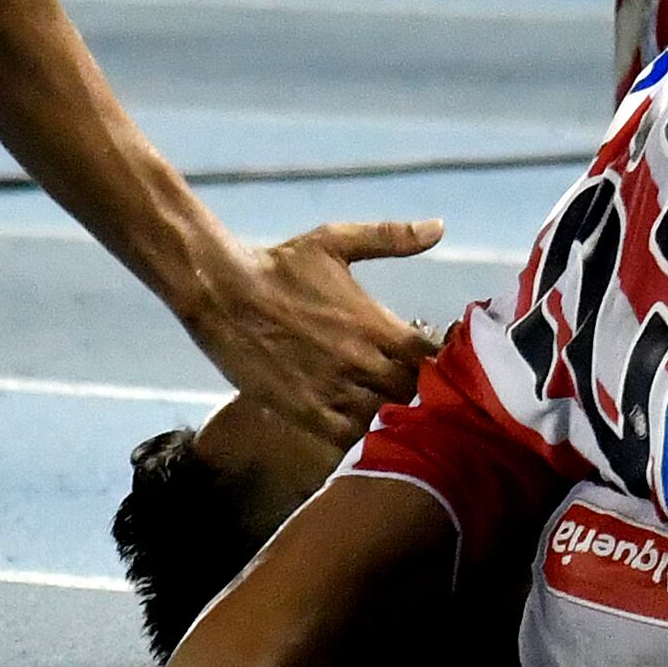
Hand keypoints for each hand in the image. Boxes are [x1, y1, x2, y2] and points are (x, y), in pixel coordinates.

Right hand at [189, 219, 441, 447]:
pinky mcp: (305, 412)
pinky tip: (363, 431)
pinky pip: (347, 439)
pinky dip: (361, 439)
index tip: (444, 363)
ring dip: (395, 419)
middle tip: (421, 392)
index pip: (433, 357)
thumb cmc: (280, 266)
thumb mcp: (336, 242)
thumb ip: (391, 237)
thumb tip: (439, 226)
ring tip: (396, 414)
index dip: (445, 364)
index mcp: (375, 324)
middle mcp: (361, 362)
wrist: (222, 293)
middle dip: (424, 394)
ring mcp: (333, 391)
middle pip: (415, 394)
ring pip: (385, 421)